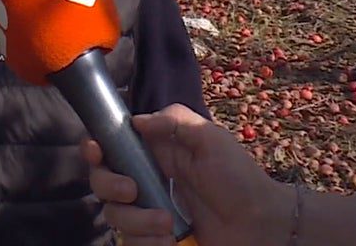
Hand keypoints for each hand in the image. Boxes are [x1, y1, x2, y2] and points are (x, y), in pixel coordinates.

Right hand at [82, 104, 292, 245]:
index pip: (111, 146)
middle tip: (133, 192)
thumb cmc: (239, 178)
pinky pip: (131, 242)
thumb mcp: (211, 138)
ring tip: (167, 226)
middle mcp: (145, 181)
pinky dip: (145, 243)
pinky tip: (168, 241)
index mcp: (154, 152)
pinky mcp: (154, 239)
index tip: (96, 152)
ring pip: (114, 216)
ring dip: (135, 222)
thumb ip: (174, 121)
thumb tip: (135, 120)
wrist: (261, 224)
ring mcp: (148, 212)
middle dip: (110, 186)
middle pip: (102, 182)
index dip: (95, 148)